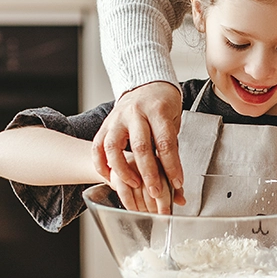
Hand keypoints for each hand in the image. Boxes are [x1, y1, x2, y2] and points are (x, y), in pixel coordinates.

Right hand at [92, 81, 184, 213]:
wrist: (147, 85)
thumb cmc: (163, 106)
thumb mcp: (173, 122)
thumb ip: (173, 150)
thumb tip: (179, 185)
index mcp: (157, 110)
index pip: (164, 142)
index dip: (171, 166)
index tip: (176, 183)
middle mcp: (135, 113)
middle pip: (140, 146)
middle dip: (148, 174)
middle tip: (156, 192)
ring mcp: (118, 117)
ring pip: (113, 147)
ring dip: (122, 170)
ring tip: (133, 185)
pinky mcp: (106, 123)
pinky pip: (97, 146)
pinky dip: (101, 164)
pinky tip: (109, 177)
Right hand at [107, 152, 180, 212]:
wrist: (120, 161)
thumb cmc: (144, 170)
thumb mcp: (161, 176)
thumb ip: (173, 189)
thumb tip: (182, 201)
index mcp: (160, 158)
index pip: (165, 181)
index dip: (165, 201)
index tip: (166, 213)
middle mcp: (145, 158)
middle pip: (152, 188)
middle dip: (154, 207)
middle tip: (157, 215)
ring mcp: (130, 164)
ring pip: (139, 192)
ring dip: (143, 207)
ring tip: (147, 213)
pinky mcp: (116, 172)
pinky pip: (125, 193)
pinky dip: (131, 205)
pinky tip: (135, 209)